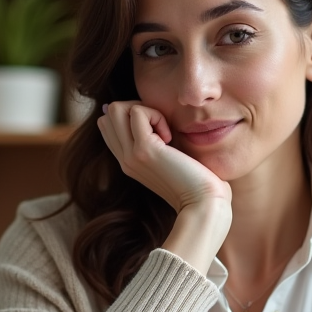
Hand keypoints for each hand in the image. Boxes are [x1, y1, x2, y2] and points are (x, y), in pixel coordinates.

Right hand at [97, 101, 230, 212]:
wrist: (203, 204)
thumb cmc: (197, 180)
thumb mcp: (170, 158)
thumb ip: (158, 141)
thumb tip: (150, 115)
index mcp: (128, 162)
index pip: (108, 125)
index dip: (131, 116)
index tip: (156, 129)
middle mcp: (124, 159)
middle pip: (109, 113)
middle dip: (136, 107)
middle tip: (160, 126)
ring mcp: (130, 155)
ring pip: (116, 109)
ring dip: (144, 109)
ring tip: (163, 131)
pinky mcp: (144, 150)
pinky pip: (137, 112)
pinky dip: (156, 115)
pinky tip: (170, 137)